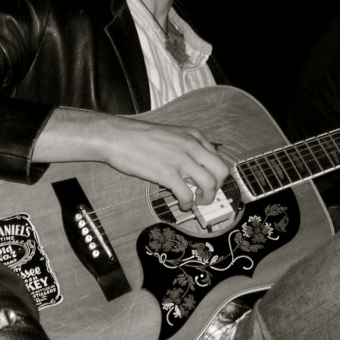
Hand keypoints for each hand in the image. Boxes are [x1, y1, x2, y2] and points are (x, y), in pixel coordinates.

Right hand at [92, 115, 229, 210]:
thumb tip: (196, 166)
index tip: (210, 183)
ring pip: (210, 184)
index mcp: (194, 136)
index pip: (218, 157)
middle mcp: (192, 146)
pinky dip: (188, 204)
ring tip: (196, 202)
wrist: (117, 137)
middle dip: (218, 187)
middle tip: (207, 194)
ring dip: (207, 198)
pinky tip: (182, 204)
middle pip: (222, 171)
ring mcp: (181, 159)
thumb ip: (186, 147)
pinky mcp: (167, 173)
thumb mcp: (171, 134)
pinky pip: (188, 195)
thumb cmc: (139, 136)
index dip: (216, 175)